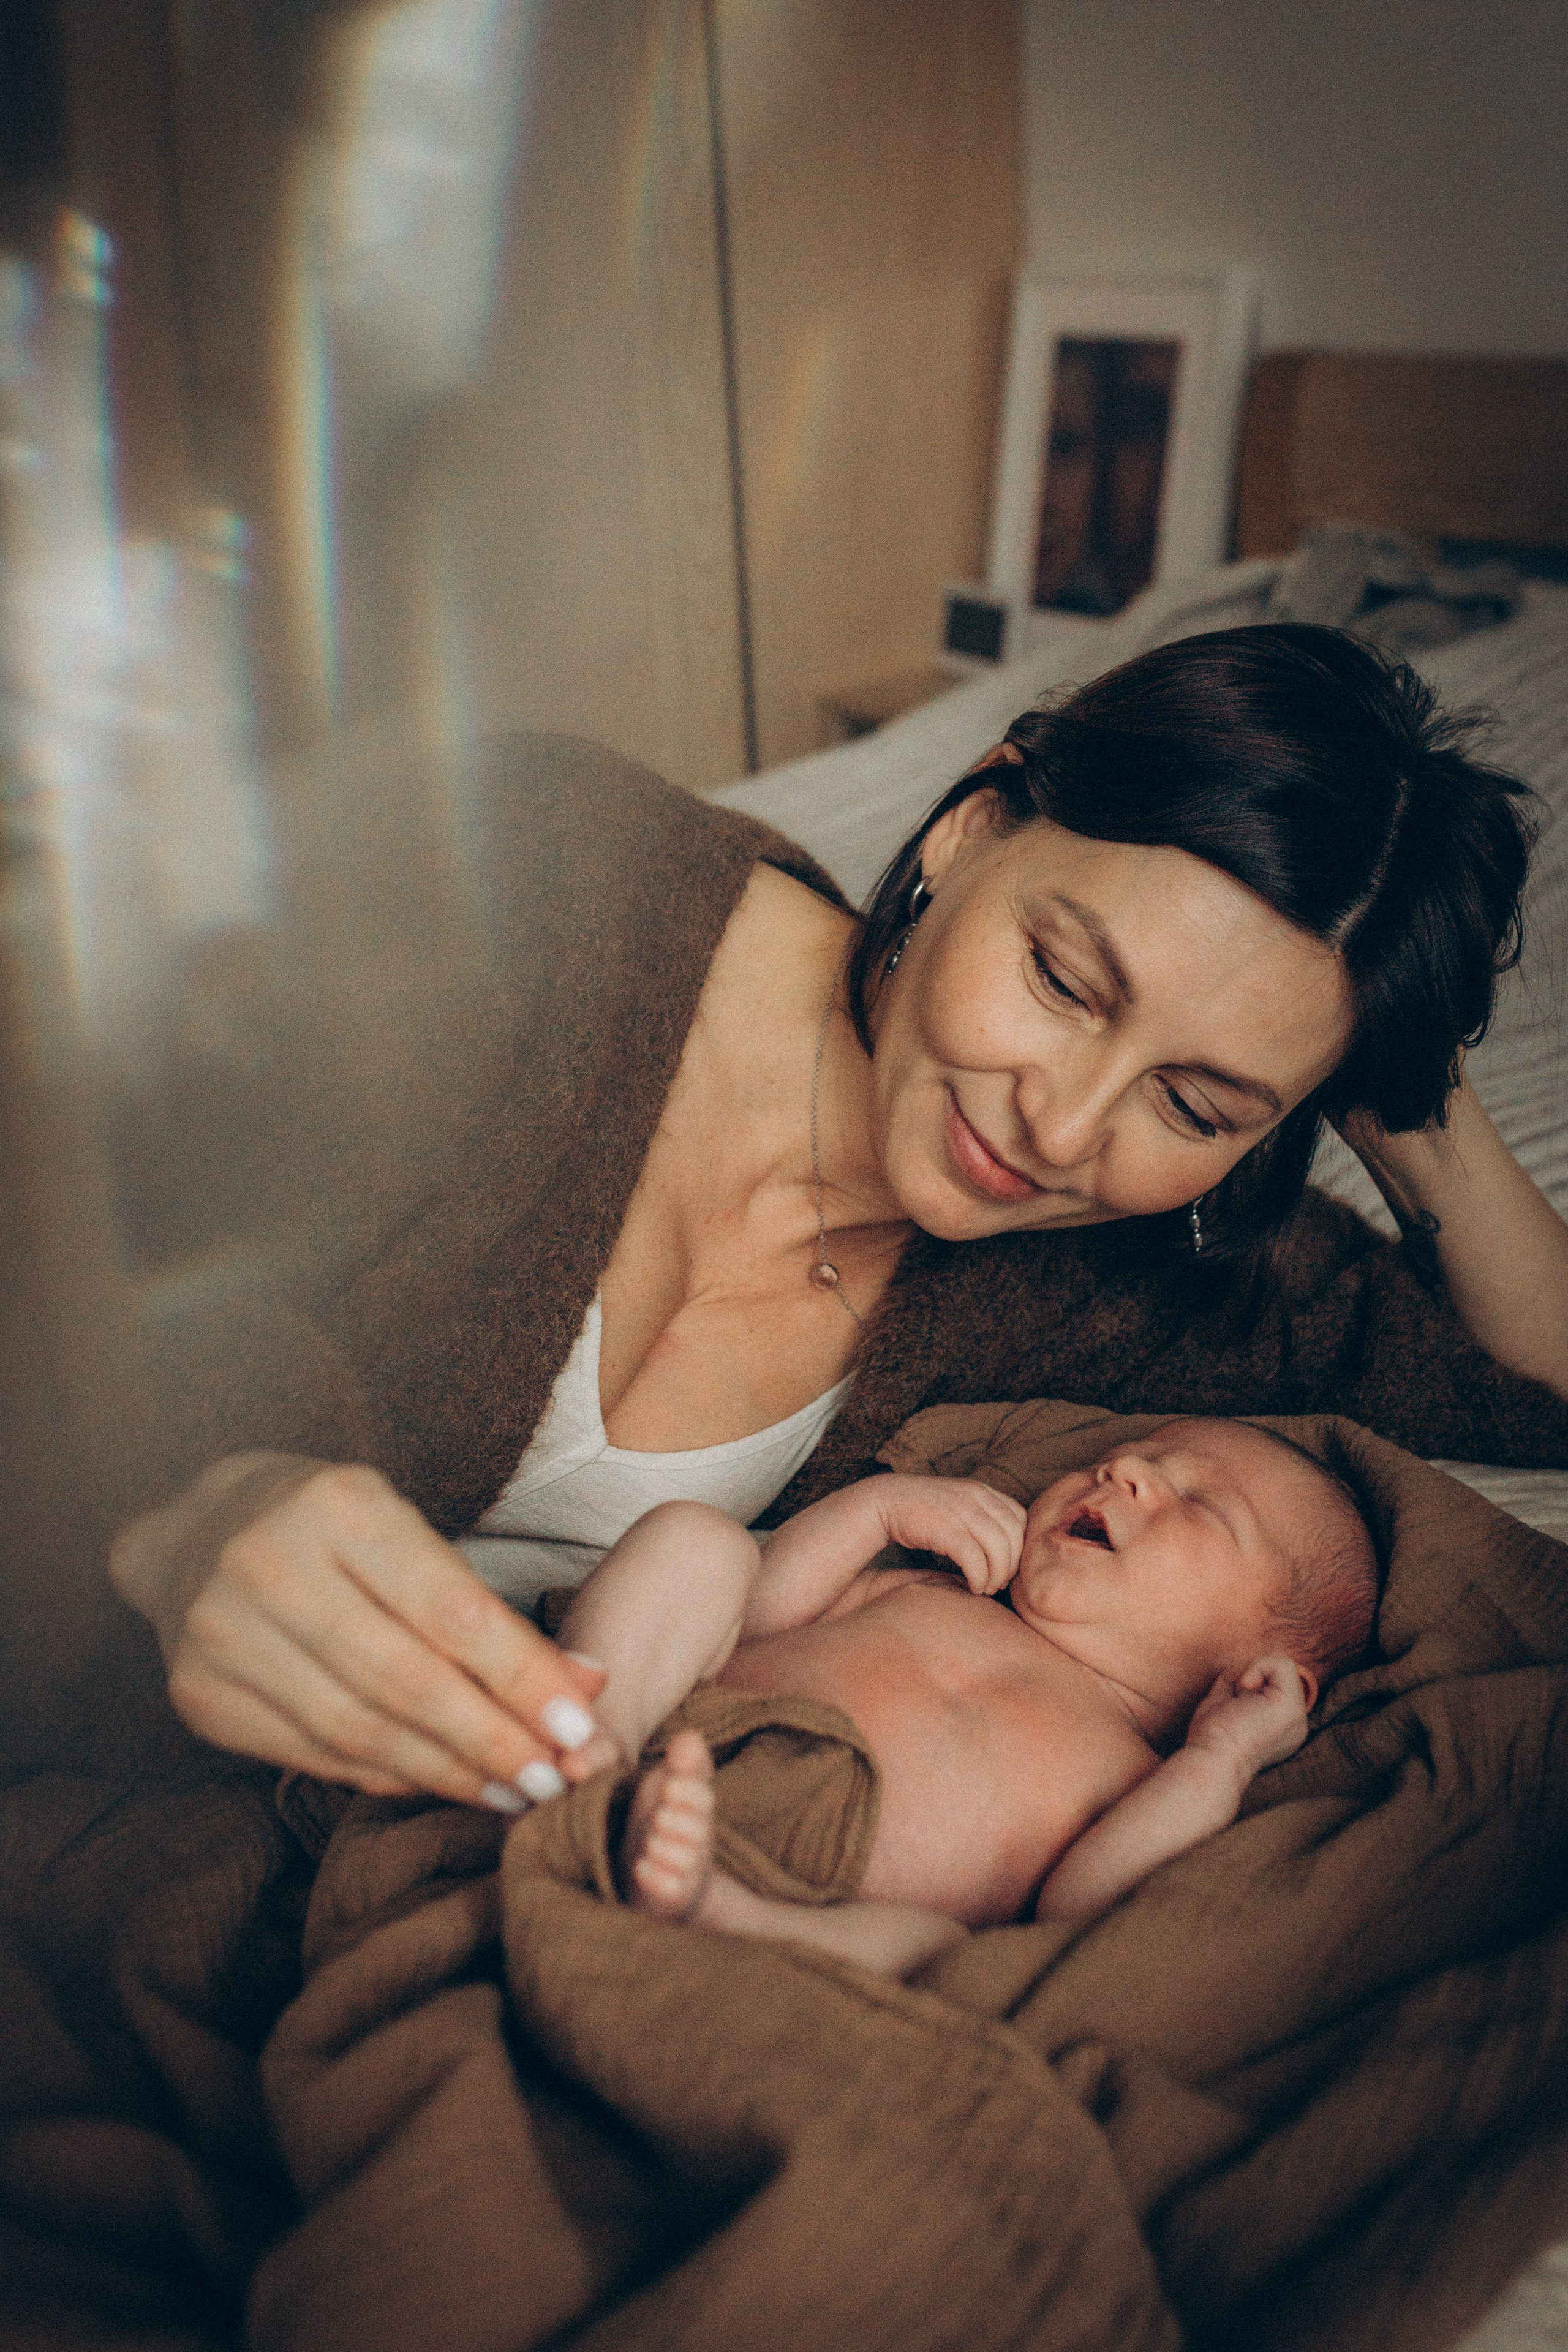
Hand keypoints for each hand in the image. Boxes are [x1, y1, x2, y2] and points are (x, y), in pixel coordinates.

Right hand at [111, 1455, 606, 1811]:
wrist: (198, 1534)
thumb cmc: (335, 1530)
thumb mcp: (412, 1537)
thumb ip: (493, 1611)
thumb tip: (589, 1686)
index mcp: (338, 1506)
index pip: (451, 1612)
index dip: (522, 1679)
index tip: (581, 1729)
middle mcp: (270, 1565)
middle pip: (405, 1681)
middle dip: (493, 1741)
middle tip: (555, 1781)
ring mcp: (222, 1635)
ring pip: (359, 1730)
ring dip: (448, 1773)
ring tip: (512, 1792)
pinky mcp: (199, 1696)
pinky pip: (315, 1755)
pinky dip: (387, 1775)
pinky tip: (441, 1783)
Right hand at [872, 1475, 1025, 1595]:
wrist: (885, 1502)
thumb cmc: (923, 1511)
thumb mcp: (958, 1504)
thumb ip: (981, 1517)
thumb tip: (1005, 1551)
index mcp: (982, 1491)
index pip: (1020, 1518)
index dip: (1019, 1544)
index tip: (1007, 1563)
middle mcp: (977, 1498)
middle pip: (1014, 1537)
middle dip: (1011, 1565)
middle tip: (999, 1583)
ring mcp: (963, 1512)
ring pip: (999, 1551)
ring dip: (997, 1576)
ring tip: (986, 1588)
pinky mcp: (948, 1530)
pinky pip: (976, 1561)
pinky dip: (979, 1579)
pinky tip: (973, 1587)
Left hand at [1185, 1657, 1311, 1777]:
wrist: (1213, 1758)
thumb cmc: (1211, 1736)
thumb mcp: (1223, 1704)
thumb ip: (1235, 1687)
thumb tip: (1239, 1670)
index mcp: (1281, 1729)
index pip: (1274, 1690)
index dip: (1250, 1687)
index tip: (1233, 1706)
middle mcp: (1295, 1725)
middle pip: (1279, 1679)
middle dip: (1251, 1680)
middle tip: (1236, 1705)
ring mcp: (1298, 1717)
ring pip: (1283, 1668)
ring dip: (1253, 1674)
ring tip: (1240, 1700)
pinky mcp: (1293, 1706)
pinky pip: (1285, 1664)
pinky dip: (1260, 1665)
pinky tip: (1245, 1686)